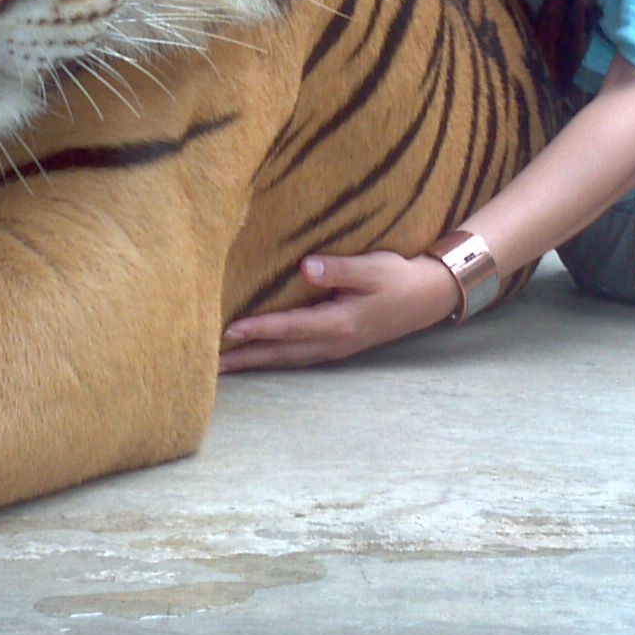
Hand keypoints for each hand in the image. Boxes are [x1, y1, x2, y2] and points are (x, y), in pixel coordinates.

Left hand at [217, 251, 460, 371]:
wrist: (426, 299)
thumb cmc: (397, 277)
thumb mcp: (373, 267)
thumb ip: (339, 269)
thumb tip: (306, 267)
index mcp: (339, 323)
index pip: (289, 327)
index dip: (258, 329)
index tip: (228, 330)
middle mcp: (333, 342)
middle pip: (280, 353)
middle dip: (245, 358)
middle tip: (209, 366)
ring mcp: (334, 349)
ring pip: (286, 360)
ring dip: (255, 363)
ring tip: (223, 367)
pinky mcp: (335, 347)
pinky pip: (296, 358)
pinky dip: (272, 360)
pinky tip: (258, 359)